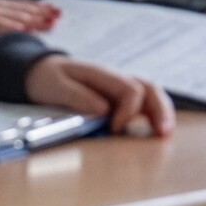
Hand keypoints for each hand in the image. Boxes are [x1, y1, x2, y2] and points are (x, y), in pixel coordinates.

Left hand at [24, 57, 174, 137]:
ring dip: (162, 113)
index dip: (128, 110)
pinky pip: (143, 104)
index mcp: (102, 74)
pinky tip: (156, 132)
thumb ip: (77, 96)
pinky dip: (153, 116)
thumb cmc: (47, 78)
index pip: (129, 89)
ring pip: (151, 95)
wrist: (39, 71)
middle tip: (162, 133)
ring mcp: (119, 88)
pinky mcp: (118, 99)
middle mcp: (116, 79)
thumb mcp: (55, 85)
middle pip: (149, 88)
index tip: (115, 129)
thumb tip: (103, 110)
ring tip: (166, 134)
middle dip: (159, 110)